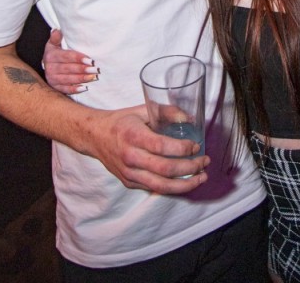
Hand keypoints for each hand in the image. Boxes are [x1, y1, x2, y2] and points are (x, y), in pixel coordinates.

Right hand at [42, 29, 97, 93]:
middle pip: (69, 69)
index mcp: (51, 56)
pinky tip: (84, 88)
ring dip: (81, 79)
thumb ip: (56, 37)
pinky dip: (75, 90)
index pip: (67, 57)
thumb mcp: (53, 43)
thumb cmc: (55, 52)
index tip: (90, 60)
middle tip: (95, 69)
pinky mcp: (55, 87)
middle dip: (83, 69)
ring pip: (68, 80)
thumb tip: (57, 31)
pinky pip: (65, 90)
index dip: (78, 58)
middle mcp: (50, 68)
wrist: (47, 65)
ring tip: (93, 77)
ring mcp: (52, 79)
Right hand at [86, 103, 209, 193]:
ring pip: (161, 186)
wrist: (95, 136)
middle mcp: (130, 157)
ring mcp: (129, 173)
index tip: (197, 146)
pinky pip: (154, 188)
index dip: (183, 149)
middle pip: (165, 169)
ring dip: (185, 184)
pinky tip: (185, 181)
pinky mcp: (129, 183)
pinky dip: (172, 187)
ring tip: (201, 177)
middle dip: (190, 168)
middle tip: (204, 162)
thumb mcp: (142, 109)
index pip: (162, 147)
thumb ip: (167, 112)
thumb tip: (191, 119)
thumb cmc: (121, 121)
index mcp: (133, 136)